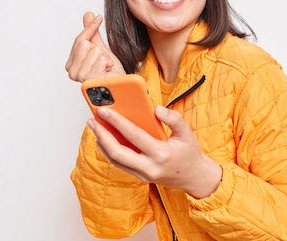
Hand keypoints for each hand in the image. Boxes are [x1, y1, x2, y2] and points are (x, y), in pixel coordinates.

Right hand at [65, 12, 125, 81]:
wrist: (121, 85)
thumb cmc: (110, 72)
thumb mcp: (101, 49)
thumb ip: (92, 33)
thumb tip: (88, 15)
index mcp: (71, 64)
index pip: (79, 40)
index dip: (90, 28)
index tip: (98, 17)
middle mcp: (72, 72)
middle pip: (86, 44)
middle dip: (100, 50)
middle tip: (104, 62)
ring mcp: (80, 77)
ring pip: (95, 51)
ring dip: (105, 58)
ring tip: (106, 68)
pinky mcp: (90, 80)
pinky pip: (101, 59)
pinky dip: (108, 63)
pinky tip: (107, 72)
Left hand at [89, 105, 222, 198]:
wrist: (194, 177)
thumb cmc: (189, 153)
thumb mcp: (187, 133)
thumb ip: (174, 119)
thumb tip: (156, 109)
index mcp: (161, 154)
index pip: (134, 136)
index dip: (117, 122)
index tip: (105, 111)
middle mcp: (149, 167)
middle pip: (117, 153)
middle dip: (102, 135)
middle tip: (93, 121)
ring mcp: (143, 174)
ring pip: (115, 160)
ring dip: (102, 143)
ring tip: (96, 127)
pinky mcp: (139, 177)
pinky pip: (119, 164)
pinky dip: (109, 150)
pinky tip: (105, 139)